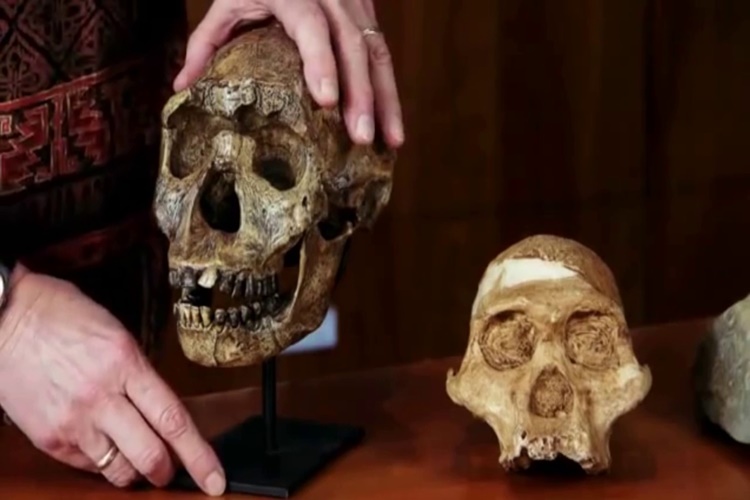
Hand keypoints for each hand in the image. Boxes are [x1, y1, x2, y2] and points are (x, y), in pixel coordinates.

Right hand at [0, 265, 224, 495]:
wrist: (5, 319)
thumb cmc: (64, 318)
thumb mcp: (118, 336)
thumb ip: (141, 375)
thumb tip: (163, 411)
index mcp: (127, 364)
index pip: (174, 420)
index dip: (200, 455)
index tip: (216, 480)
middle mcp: (102, 397)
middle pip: (150, 455)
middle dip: (168, 472)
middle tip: (171, 471)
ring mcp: (73, 421)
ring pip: (119, 471)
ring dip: (135, 471)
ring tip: (135, 456)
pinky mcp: (49, 438)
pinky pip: (88, 467)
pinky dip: (103, 463)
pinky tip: (102, 444)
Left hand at [174, 0, 403, 148]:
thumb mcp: (227, 2)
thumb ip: (206, 43)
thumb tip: (182, 87)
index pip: (312, 27)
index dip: (321, 63)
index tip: (327, 101)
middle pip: (354, 44)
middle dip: (362, 93)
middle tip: (360, 137)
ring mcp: (355, 3)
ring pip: (378, 50)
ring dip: (386, 98)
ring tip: (390, 141)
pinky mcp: (368, 13)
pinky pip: (383, 53)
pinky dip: (390, 91)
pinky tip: (394, 126)